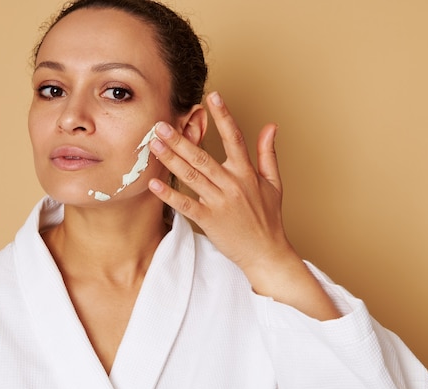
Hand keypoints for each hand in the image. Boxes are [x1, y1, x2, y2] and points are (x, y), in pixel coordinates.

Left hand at [148, 91, 339, 319]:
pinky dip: (170, 195)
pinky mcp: (210, 220)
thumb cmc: (268, 218)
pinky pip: (186, 204)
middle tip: (161, 124)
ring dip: (171, 159)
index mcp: (246, 173)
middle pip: (202, 156)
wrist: (266, 252)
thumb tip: (270, 126)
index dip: (223, 116)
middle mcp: (232, 184)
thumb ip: (268, 153)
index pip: (234, 138)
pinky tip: (155, 183)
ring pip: (191, 176)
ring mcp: (220, 202)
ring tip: (153, 145)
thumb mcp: (273, 183)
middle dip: (180, 139)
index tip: (211, 97)